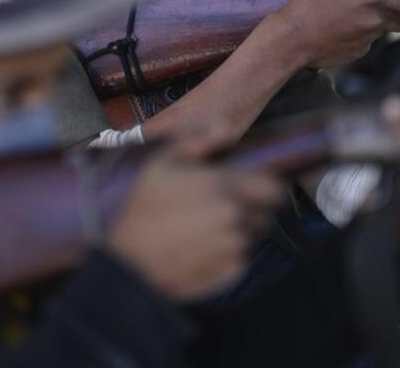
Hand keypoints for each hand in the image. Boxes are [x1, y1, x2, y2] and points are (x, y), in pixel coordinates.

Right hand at [108, 142, 284, 300]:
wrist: (126, 261)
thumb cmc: (140, 209)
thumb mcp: (161, 163)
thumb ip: (198, 140)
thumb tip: (224, 126)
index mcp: (223, 187)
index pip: (273, 189)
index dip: (266, 188)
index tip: (253, 190)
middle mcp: (234, 217)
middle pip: (263, 215)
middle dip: (249, 212)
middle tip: (220, 211)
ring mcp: (232, 247)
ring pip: (248, 238)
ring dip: (235, 234)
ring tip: (202, 232)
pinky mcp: (227, 273)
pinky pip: (238, 262)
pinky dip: (226, 258)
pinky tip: (199, 251)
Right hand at [269, 0, 399, 67]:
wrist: (293, 37)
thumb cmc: (312, 2)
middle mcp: (377, 21)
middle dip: (397, 12)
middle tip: (377, 2)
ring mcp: (369, 40)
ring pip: (383, 30)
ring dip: (376, 22)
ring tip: (350, 14)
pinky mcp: (359, 54)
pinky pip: (368, 42)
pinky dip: (360, 34)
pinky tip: (340, 28)